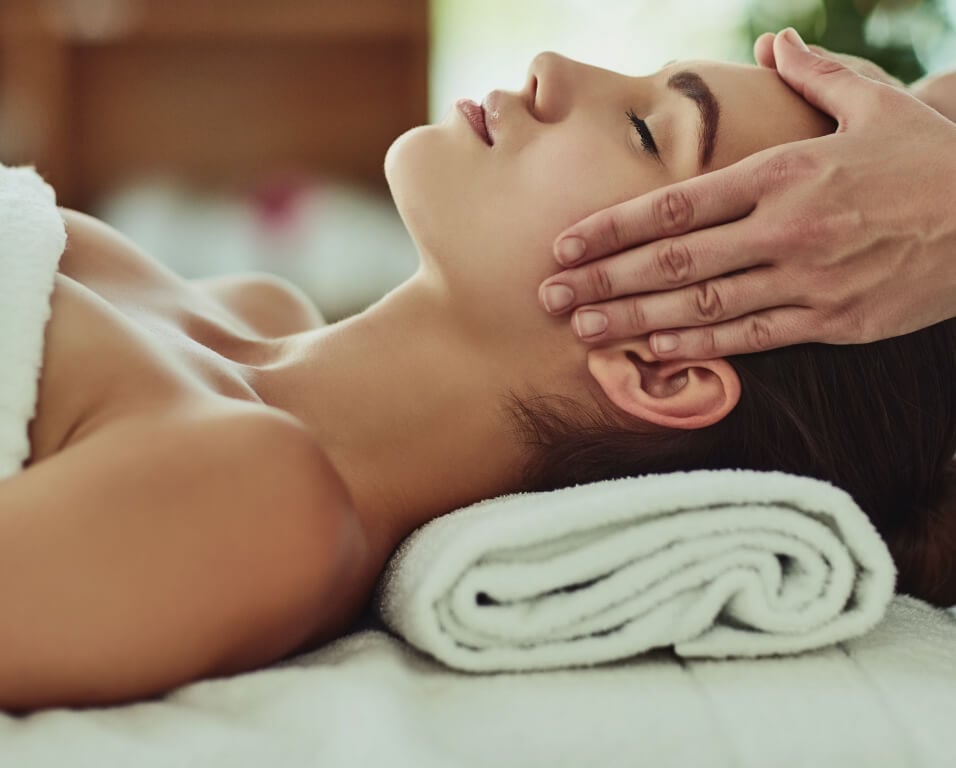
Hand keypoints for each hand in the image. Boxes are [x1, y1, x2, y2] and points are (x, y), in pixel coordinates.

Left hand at [539, 28, 955, 358]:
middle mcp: (786, 228)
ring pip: (703, 305)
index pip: (677, 203)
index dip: (614, 227)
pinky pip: (751, 338)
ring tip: (583, 330)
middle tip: (550, 297)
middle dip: (605, 279)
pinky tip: (653, 350)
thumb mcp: (874, 102)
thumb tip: (776, 46)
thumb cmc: (928, 159)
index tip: (566, 244)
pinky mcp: (833, 321)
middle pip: (674, 260)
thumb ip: (815, 75)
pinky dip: (699, 346)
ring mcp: (807, 280)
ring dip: (635, 319)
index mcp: (784, 173)